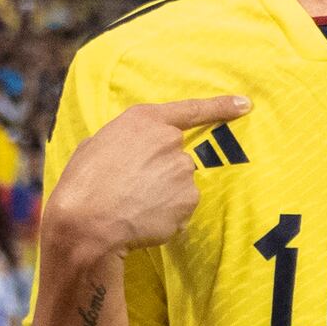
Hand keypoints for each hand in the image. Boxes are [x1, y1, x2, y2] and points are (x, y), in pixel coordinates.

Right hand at [37, 94, 246, 270]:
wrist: (87, 221)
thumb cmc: (82, 183)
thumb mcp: (97, 145)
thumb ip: (125, 141)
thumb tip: (130, 152)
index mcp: (145, 120)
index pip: (191, 110)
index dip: (220, 107)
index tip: (244, 105)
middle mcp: (170, 141)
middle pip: (178, 157)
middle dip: (161, 173)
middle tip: (132, 189)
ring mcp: (183, 171)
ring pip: (180, 185)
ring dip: (163, 196)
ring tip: (133, 205)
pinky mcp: (188, 200)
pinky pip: (181, 210)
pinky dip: (167, 217)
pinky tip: (143, 219)